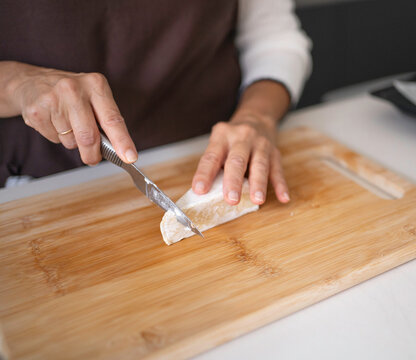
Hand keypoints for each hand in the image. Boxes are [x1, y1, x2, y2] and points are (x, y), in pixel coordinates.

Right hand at [9, 62, 136, 164]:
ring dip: (73, 142)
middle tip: (93, 158)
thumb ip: (106, 120)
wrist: (32, 82)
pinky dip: (57, 137)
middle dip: (93, 154)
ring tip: (67, 124)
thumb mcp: (94, 97)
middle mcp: (74, 89)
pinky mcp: (36, 111)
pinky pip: (54, 139)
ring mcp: (53, 99)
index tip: (130, 157)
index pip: (112, 119)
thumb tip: (118, 151)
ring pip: (71, 141)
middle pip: (89, 137)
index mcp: (95, 84)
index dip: (122, 141)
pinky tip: (53, 122)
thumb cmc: (73, 95)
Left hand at [192, 113, 288, 205]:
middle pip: (237, 160)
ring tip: (257, 200)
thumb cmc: (232, 139)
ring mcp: (260, 144)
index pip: (211, 157)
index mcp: (222, 136)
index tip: (199, 190)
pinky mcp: (275, 152)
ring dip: (258, 184)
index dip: (205, 174)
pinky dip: (281, 185)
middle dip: (234, 181)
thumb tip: (207, 194)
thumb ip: (215, 165)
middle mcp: (241, 138)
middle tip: (231, 200)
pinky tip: (283, 197)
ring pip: (260, 165)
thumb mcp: (219, 144)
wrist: (256, 118)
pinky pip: (278, 170)